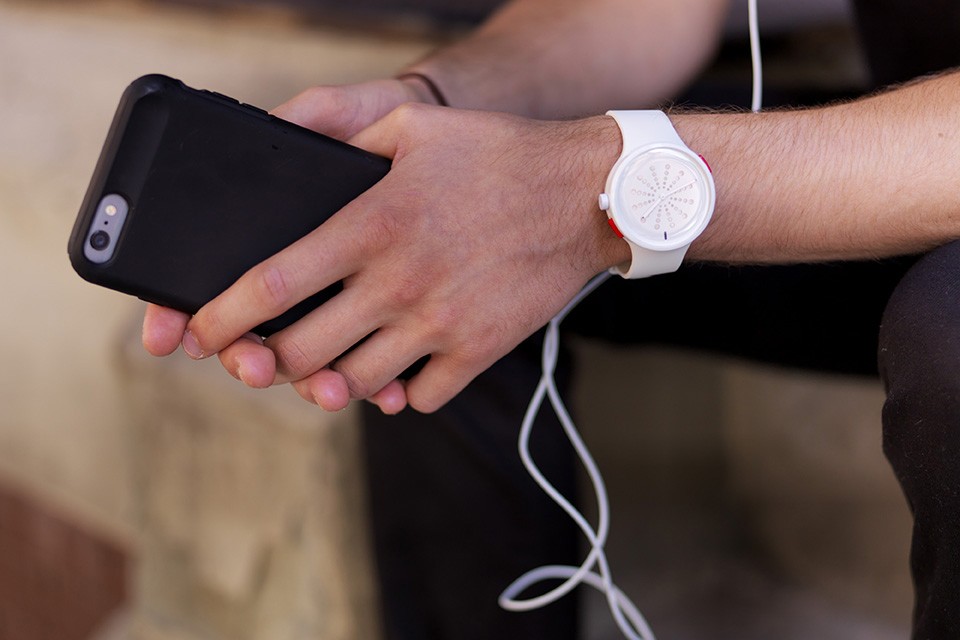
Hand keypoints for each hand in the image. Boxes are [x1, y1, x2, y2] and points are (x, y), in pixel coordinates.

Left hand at [170, 104, 624, 412]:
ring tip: (332, 360)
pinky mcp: (477, 351)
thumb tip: (281, 133)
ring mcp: (439, 324)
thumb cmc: (498, 156)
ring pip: (354, 384)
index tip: (199, 332)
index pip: (272, 285)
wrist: (586, 195)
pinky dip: (398, 392)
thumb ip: (340, 128)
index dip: (220, 317)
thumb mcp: (412, 126)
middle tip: (266, 352)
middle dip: (268, 360)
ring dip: (331, 379)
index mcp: (372, 225)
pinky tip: (400, 366)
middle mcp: (398, 282)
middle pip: (300, 352)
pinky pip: (418, 398)